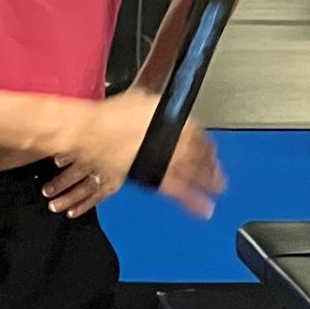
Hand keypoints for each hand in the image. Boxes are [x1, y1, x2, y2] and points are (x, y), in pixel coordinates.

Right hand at [42, 90, 224, 222]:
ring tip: (217, 188)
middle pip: (200, 154)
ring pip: (194, 172)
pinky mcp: (152, 177)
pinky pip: (179, 191)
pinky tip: (203, 209)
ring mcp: (165, 159)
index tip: (210, 148)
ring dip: (208, 180)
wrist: (91, 131)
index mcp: (173, 119)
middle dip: (210, 163)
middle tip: (218, 170)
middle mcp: (174, 140)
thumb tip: (157, 108)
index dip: (206, 143)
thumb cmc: (108, 116)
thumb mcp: (139, 99)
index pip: (199, 134)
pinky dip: (193, 202)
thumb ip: (154, 107)